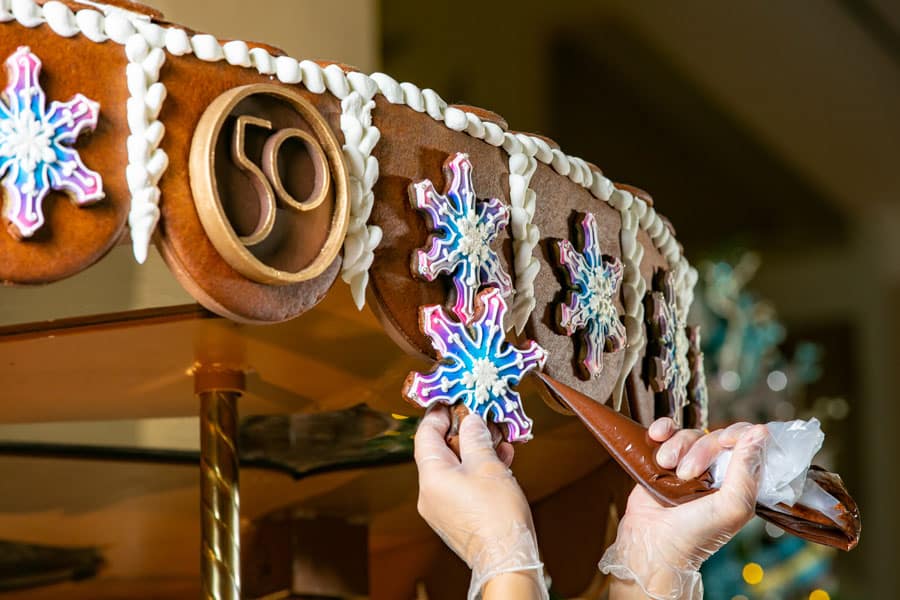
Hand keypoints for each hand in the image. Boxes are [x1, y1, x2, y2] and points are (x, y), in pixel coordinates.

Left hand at [414, 406, 546, 599]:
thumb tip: (471, 421)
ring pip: (456, 469)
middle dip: (465, 433)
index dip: (438, 415)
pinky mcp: (457, 518)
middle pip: (441, 452)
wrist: (507, 557)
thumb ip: (476, 437)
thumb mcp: (487, 464)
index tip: (451, 401)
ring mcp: (442, 508)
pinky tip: (501, 463)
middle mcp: (430, 493)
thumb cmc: (496, 514)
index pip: (425, 436)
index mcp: (431, 477)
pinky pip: (464, 485)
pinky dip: (479, 472)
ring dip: (477, 452)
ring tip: (499, 441)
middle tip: (482, 419)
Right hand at [603, 419, 767, 599]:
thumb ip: (747, 470)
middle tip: (687, 473)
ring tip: (665, 465)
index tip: (725, 442)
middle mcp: (717, 472)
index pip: (750, 443)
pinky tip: (656, 436)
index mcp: (740, 483)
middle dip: (701, 450)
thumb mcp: (732, 506)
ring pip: (690, 434)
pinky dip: (662, 429)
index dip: (739, 435)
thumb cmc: (695, 535)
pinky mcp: (664, 461)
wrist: (652, 544)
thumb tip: (760, 432)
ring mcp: (689, 465)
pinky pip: (667, 431)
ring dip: (676, 446)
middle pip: (716, 437)